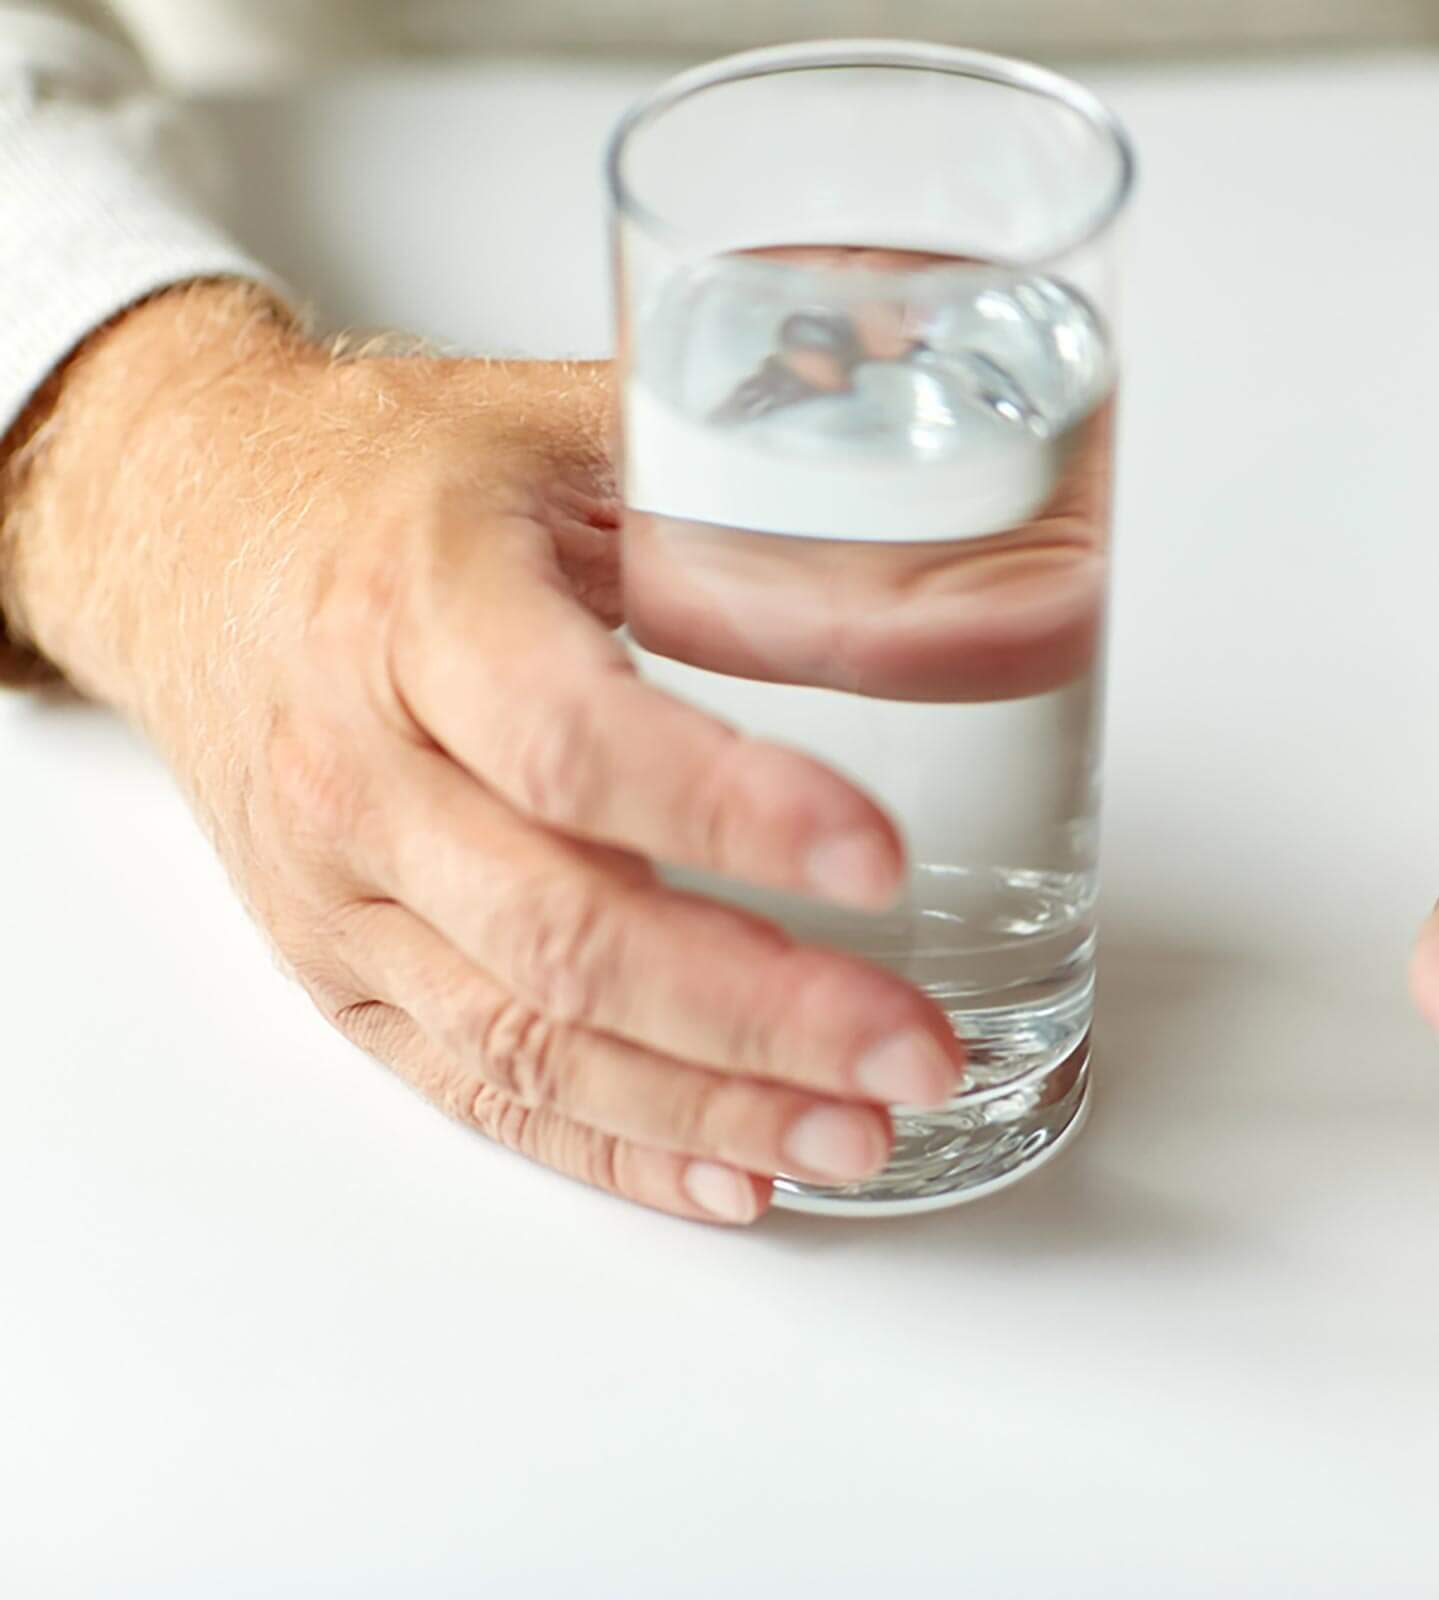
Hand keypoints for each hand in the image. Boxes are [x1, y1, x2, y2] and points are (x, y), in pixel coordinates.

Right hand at [0, 284, 966, 1222]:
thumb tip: (1007, 565)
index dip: (731, 813)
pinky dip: (613, 1145)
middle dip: (756, 1010)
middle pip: (559, 929)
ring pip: (520, 1037)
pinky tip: (734, 1176)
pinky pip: (472, 1088)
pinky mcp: (337, 972)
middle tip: (914, 1046)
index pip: (573, 741)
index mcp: (420, 608)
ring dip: (706, 1105)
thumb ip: (764, 509)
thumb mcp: (576, 434)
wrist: (190, 527)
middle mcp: (358, 766)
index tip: (879, 859)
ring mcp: (336, 891)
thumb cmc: (402, 476)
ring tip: (861, 1135)